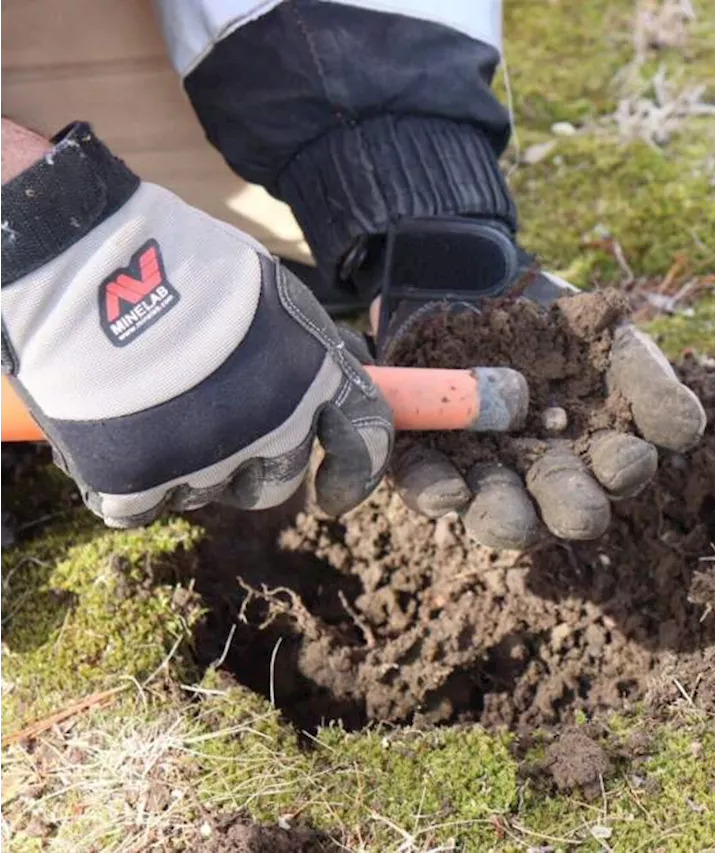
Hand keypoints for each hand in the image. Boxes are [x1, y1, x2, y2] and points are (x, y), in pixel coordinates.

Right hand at [0, 123, 392, 526]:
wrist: (89, 267)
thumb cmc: (184, 263)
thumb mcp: (274, 293)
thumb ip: (306, 351)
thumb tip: (337, 380)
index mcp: (315, 380)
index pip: (363, 445)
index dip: (352, 477)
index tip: (333, 494)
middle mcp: (272, 429)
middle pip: (277, 482)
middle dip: (253, 466)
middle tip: (212, 427)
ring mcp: (205, 461)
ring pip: (206, 491)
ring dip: (187, 464)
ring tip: (150, 404)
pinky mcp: (137, 483)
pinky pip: (140, 507)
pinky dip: (127, 481)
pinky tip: (112, 435)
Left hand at [353, 218, 704, 549]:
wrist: (478, 281)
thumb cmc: (559, 325)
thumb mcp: (615, 341)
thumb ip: (652, 384)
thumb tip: (688, 432)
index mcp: (596, 454)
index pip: (616, 472)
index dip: (622, 470)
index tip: (624, 459)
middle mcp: (542, 477)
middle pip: (559, 508)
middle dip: (570, 510)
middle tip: (580, 513)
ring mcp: (483, 472)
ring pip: (495, 510)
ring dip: (504, 518)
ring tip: (510, 519)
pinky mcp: (423, 458)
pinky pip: (426, 484)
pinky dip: (436, 492)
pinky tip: (449, 492)